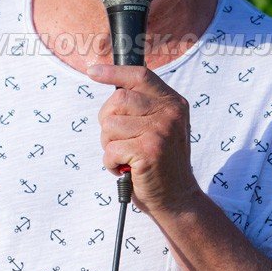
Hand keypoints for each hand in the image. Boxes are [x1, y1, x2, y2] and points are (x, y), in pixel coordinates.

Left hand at [88, 64, 200, 215]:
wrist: (178, 198)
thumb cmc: (161, 163)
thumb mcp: (161, 127)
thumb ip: (144, 107)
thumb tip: (112, 86)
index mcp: (173, 103)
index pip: (140, 76)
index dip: (113, 72)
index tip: (93, 72)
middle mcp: (169, 113)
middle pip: (117, 100)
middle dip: (108, 122)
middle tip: (119, 141)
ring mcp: (160, 131)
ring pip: (109, 126)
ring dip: (109, 145)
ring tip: (126, 157)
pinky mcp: (148, 151)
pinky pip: (110, 150)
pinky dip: (110, 163)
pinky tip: (126, 169)